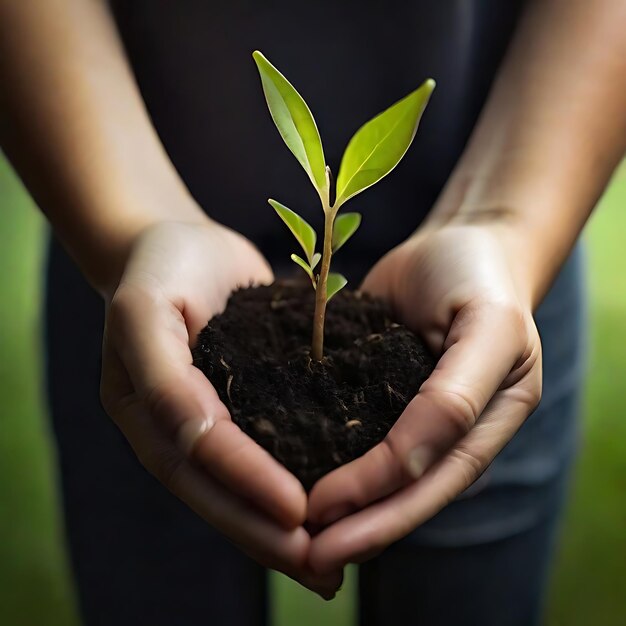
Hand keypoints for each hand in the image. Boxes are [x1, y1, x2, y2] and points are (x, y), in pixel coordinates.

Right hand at [100, 219, 341, 597]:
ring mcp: (206, 423)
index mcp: (146, 408)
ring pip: (241, 488)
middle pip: (218, 492)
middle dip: (266, 531)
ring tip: (331, 565)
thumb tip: (199, 438)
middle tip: (320, 568)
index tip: (297, 511)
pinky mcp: (241, 407)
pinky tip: (332, 512)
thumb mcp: (148, 309)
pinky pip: (265, 455)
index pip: (198, 456)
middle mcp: (174, 428)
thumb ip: (164, 375)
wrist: (178, 247)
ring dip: (281, 529)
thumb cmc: (160, 268)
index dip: (245, 483)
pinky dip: (290, 489)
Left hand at [307, 223, 541, 572]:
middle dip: (359, 526)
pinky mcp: (383, 395)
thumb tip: (410, 464)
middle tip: (305, 557)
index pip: (432, 473)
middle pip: (407, 492)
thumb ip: (458, 394)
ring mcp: (416, 417)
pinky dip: (329, 461)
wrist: (459, 245)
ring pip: (380, 476)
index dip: (378, 497)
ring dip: (343, 509)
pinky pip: (356, 433)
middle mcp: (453, 433)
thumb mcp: (487, 326)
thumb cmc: (478, 278)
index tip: (322, 514)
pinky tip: (288, 478)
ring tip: (292, 537)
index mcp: (487, 424)